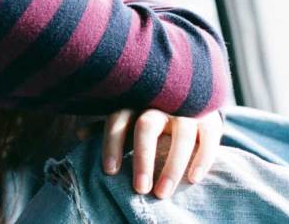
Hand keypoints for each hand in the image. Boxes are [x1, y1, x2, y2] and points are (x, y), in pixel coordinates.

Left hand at [101, 108, 222, 198]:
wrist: (190, 96)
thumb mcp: (129, 117)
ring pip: (181, 135)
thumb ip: (109, 127)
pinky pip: (209, 138)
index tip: (110, 172)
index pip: (118, 120)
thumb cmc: (150, 113)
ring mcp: (187, 109)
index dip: (112, 144)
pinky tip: (193, 179)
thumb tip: (78, 135)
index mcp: (135, 101)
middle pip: (147, 127)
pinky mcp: (210, 118)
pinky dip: (202, 158)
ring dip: (171, 165)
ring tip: (162, 193)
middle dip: (142, 158)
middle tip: (139, 189)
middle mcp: (160, 102)